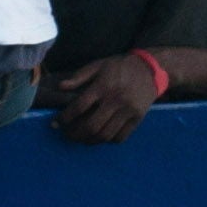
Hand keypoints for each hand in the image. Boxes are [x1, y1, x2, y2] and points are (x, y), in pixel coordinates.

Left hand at [47, 53, 163, 145]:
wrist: (149, 69)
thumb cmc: (120, 66)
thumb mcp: (99, 65)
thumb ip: (80, 76)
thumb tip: (61, 87)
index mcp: (103, 86)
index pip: (79, 106)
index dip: (66, 117)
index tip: (57, 122)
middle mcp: (115, 100)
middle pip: (91, 125)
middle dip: (76, 134)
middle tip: (68, 135)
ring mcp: (128, 111)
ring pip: (105, 134)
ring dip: (90, 140)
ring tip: (82, 139)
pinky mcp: (137, 118)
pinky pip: (121, 137)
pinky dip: (108, 141)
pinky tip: (101, 137)